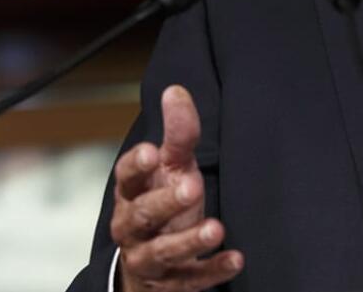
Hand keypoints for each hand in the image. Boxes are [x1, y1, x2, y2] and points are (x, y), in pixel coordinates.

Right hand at [110, 85, 243, 291]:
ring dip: (188, 240)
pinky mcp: (170, 284)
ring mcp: (149, 258)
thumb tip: (175, 90)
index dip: (136, 166)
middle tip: (192, 186)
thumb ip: (178, 134)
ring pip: (161, 252)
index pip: (125, 178)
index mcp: (131, 194)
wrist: (150, 267)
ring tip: (217, 227)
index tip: (152, 153)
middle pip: (140, 215)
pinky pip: (189, 280)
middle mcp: (132, 227)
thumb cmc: (163, 206)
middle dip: (164, 202)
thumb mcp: (172, 168)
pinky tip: (236, 258)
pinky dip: (212, 270)